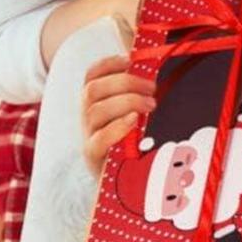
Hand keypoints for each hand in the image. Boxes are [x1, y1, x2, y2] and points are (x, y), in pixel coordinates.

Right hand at [82, 54, 156, 171]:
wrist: (120, 182)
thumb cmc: (130, 144)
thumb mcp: (132, 116)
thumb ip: (138, 96)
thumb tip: (155, 72)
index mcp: (94, 103)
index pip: (91, 76)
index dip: (108, 63)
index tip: (130, 59)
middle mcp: (86, 117)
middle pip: (92, 90)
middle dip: (124, 82)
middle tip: (152, 87)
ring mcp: (88, 137)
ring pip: (95, 111)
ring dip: (126, 101)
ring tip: (151, 104)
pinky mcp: (93, 157)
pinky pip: (98, 139)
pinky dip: (117, 126)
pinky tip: (135, 121)